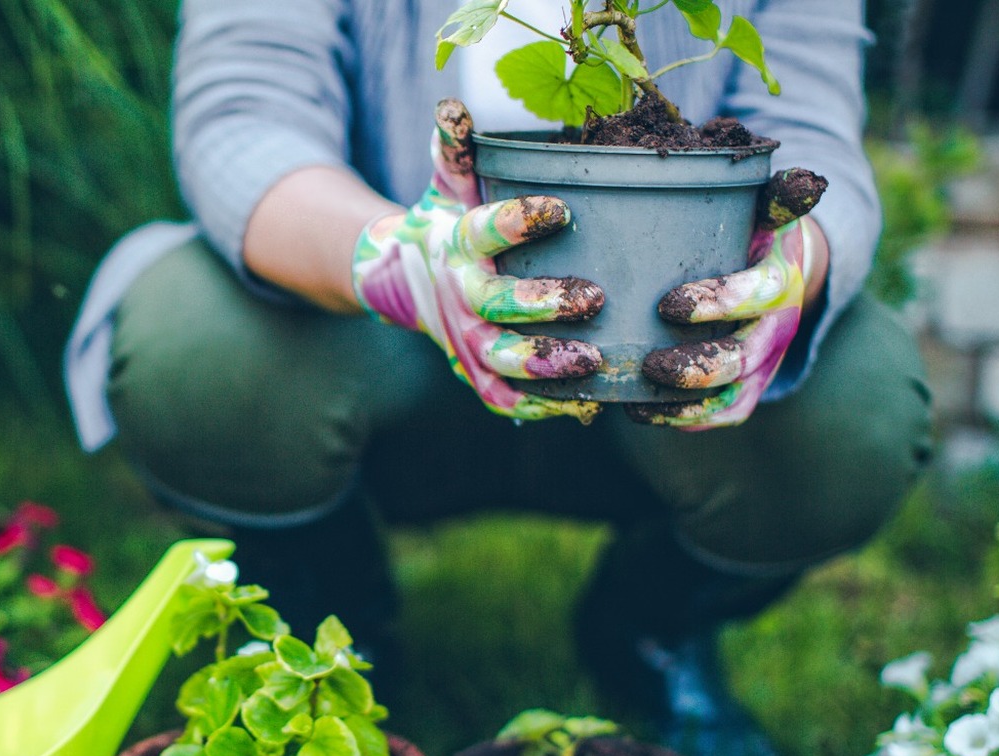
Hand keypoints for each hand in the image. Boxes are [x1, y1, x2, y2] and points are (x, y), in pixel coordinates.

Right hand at [351, 98, 604, 422]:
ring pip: (503, 360)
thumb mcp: (450, 184)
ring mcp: (467, 341)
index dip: (521, 221)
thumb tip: (453, 106)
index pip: (487, 231)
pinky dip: (541, 406)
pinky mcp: (476, 373)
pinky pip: (505, 398)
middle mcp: (460, 297)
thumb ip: (458, 149)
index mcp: (459, 245)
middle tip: (593, 297)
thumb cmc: (448, 223)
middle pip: (497, 306)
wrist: (403, 280)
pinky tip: (585, 405)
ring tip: (595, 358)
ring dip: (547, 364)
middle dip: (542, 305)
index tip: (563, 209)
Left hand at [631, 169, 828, 428]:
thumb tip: (805, 180)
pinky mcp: (747, 386)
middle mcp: (777, 326)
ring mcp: (763, 362)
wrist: (780, 266)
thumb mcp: (765, 207)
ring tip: (639, 396)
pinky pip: (722, 414)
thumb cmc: (753, 230)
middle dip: (699, 367)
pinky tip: (640, 413)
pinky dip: (684, 419)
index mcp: (781, 277)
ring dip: (688, 403)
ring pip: (733, 396)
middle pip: (745, 358)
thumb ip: (775, 195)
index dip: (720, 303)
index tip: (668, 306)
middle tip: (650, 365)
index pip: (759, 294)